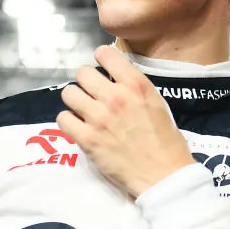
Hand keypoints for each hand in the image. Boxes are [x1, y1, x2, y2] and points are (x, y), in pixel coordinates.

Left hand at [57, 45, 195, 198]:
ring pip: (69, 93)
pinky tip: (79, 127)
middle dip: (87, 82)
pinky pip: (63, 118)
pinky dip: (69, 121)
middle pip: (83, 73)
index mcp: (136, 85)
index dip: (102, 59)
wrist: (163, 174)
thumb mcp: (157, 103)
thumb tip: (114, 81)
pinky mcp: (87, 139)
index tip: (103, 69)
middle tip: (93, 94)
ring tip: (84, 110)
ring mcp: (99, 118)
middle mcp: (116, 97)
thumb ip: (134, 88)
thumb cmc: (166, 141)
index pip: (106, 54)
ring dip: (76, 100)